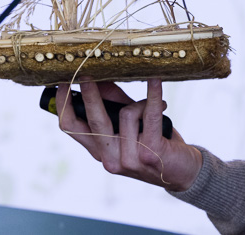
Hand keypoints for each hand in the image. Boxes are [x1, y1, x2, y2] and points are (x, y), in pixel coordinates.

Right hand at [56, 79, 201, 191]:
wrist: (183, 171)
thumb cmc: (154, 142)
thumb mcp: (131, 122)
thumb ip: (114, 103)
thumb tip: (99, 78)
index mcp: (99, 150)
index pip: (71, 128)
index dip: (63, 105)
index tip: (61, 83)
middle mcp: (110, 158)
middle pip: (93, 121)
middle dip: (90, 95)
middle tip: (87, 74)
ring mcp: (129, 158)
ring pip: (126, 114)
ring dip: (141, 102)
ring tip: (155, 101)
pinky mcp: (150, 153)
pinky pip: (149, 115)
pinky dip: (154, 96)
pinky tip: (156, 82)